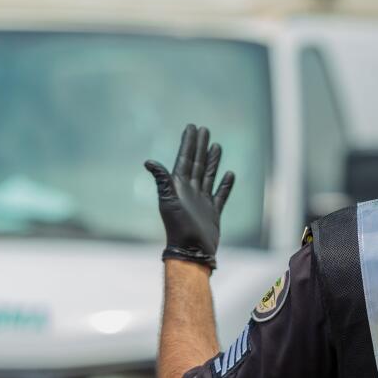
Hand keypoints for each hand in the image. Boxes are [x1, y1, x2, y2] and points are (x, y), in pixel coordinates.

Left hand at [145, 124, 235, 269]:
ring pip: (208, 175)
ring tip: (216, 146)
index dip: (188, 143)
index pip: (185, 159)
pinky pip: (220, 195)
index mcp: (179, 186)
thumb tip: (148, 161)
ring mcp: (202, 201)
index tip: (192, 127)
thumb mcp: (168, 201)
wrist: (191, 250)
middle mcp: (190, 191)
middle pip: (197, 163)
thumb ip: (162, 180)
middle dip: (200, 146)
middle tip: (204, 129)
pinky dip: (225, 184)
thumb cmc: (178, 227)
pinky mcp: (213, 212)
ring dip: (212, 160)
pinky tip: (229, 173)